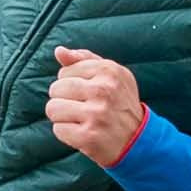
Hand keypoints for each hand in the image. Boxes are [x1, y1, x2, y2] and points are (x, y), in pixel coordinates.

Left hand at [46, 46, 145, 166]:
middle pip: (56, 89)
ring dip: (62, 117)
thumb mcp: (111, 75)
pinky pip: (58, 129)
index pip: (64, 72)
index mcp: (109, 71)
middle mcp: (103, 90)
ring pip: (53, 108)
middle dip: (63, 100)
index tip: (87, 93)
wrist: (138, 139)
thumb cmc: (119, 104)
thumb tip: (59, 51)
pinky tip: (82, 133)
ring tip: (80, 120)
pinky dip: (66, 133)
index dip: (71, 84)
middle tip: (83, 108)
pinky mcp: (88, 136)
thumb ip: (84, 59)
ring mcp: (96, 114)